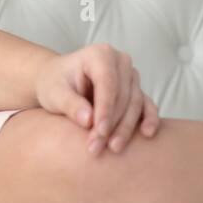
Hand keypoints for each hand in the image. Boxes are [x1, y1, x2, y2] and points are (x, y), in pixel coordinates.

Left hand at [33, 43, 159, 154]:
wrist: (57, 82)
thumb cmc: (54, 84)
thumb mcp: (54, 93)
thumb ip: (70, 104)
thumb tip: (87, 120)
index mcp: (99, 54)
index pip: (107, 83)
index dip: (105, 109)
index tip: (100, 132)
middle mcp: (119, 61)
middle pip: (122, 96)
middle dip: (112, 124)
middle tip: (98, 146)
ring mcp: (130, 75)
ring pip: (135, 104)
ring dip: (125, 128)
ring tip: (113, 148)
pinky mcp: (136, 89)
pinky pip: (146, 105)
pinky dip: (148, 119)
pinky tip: (147, 134)